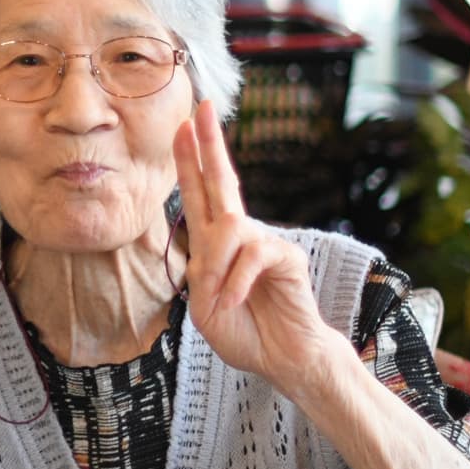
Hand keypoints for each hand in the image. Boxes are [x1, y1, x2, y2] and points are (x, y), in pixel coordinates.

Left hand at [173, 99, 348, 393]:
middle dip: (209, 144)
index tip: (182, 125)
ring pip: (230, 230)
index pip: (199, 193)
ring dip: (219, 269)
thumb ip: (204, 273)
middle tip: (202, 108)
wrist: (281, 360)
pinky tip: (236, 301)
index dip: (189, 160)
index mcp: (213, 243)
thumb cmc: (244, 331)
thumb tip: (220, 245)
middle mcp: (238, 236)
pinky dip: (237, 282)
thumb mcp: (204, 305)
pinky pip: (253, 256)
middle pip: (222, 180)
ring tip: (221, 300)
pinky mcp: (287, 257)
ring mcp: (264, 243)